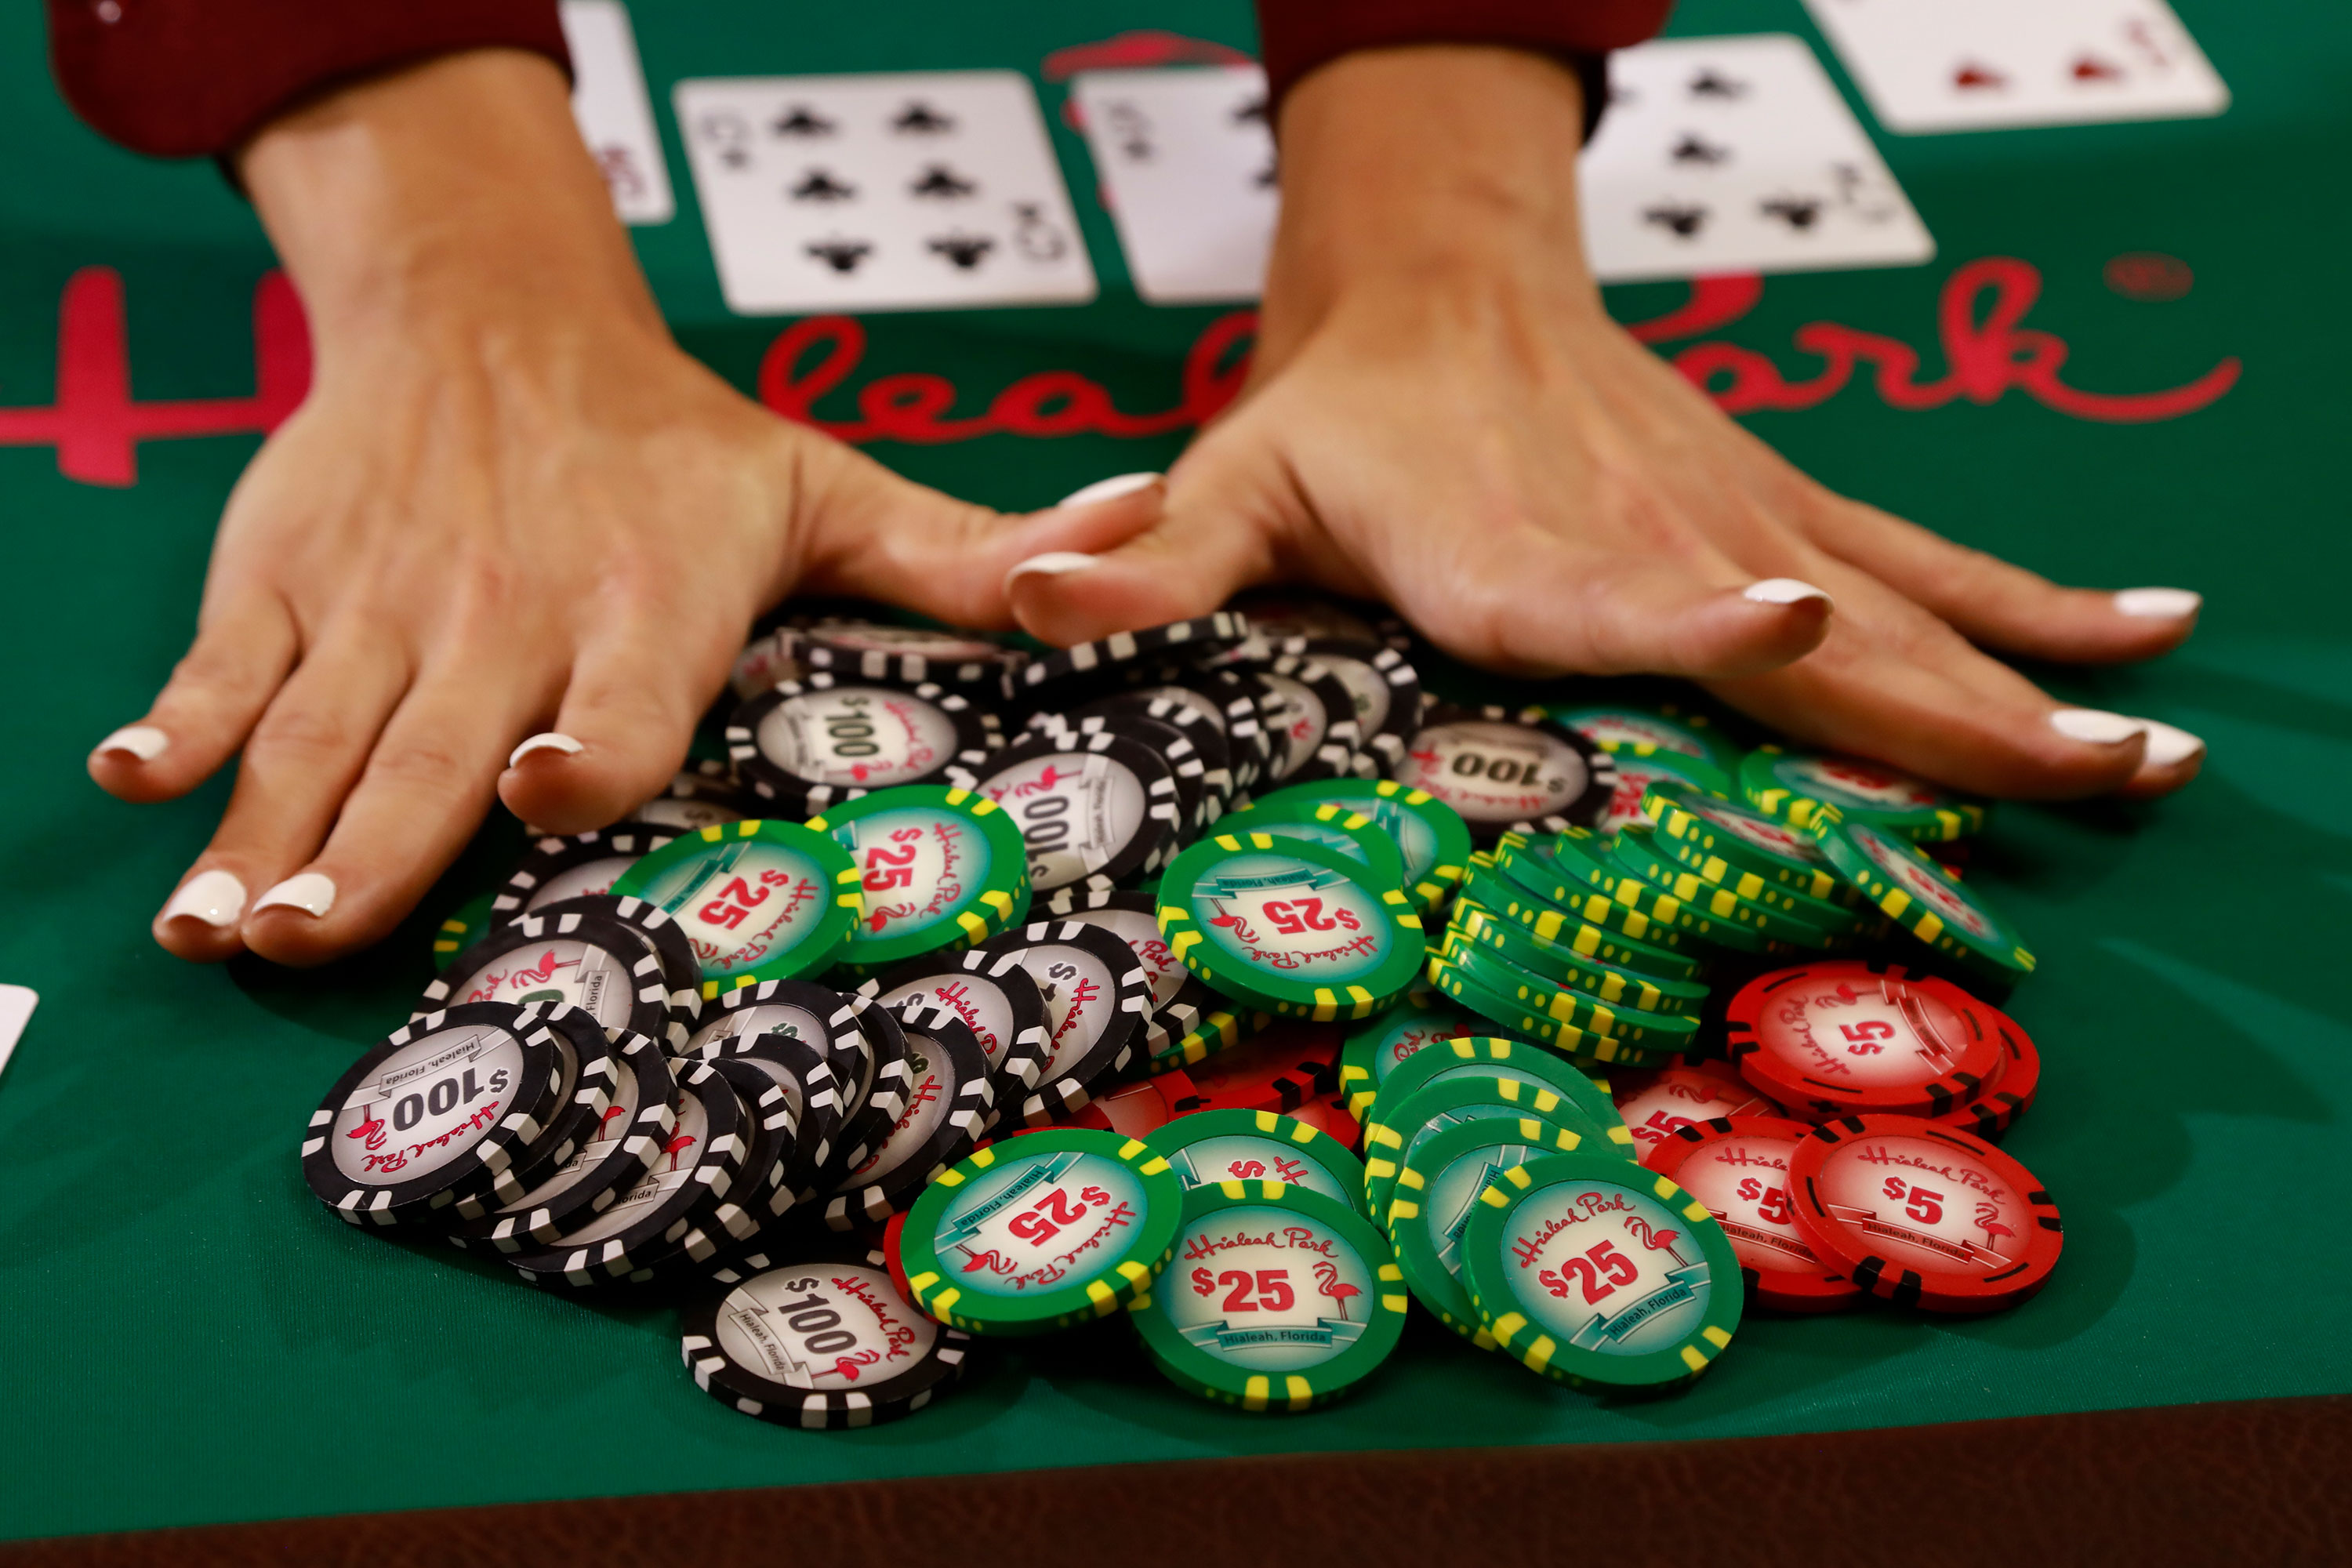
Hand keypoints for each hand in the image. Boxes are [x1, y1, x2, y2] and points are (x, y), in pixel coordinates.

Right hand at [92, 51, 1061, 965]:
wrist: (494, 311)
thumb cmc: (673, 437)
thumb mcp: (827, 487)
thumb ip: (971, 554)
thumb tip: (1146, 535)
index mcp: (643, 602)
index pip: (613, 695)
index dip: (579, 747)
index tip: (535, 786)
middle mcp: (508, 612)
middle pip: (436, 748)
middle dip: (372, 846)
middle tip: (305, 939)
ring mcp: (385, 600)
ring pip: (320, 731)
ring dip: (265, 828)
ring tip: (219, 926)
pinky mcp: (288, 576)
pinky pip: (231, 663)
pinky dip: (184, 723)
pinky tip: (137, 788)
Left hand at [1002, 46, 2205, 799]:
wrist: (1439, 277)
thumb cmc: (1334, 414)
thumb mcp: (1230, 483)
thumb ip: (1147, 559)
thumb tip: (1029, 594)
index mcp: (1520, 565)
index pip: (1620, 601)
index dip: (1706, 616)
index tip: (1800, 612)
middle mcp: (1652, 548)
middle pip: (1814, 639)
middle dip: (1951, 711)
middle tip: (2089, 782)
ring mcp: (1736, 522)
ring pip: (1902, 610)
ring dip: (2026, 684)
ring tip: (2152, 755)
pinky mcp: (1774, 500)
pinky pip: (1927, 552)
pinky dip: (2033, 603)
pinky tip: (2147, 642)